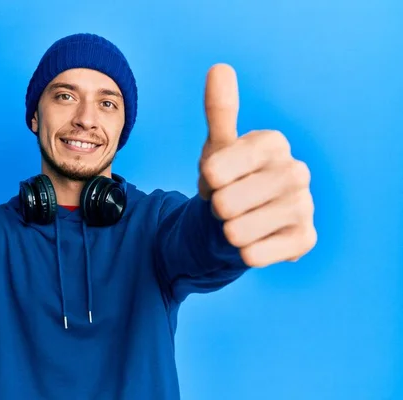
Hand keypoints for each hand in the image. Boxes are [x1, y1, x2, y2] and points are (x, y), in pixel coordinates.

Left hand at [198, 64, 316, 267]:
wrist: (242, 221)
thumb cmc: (228, 181)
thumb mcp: (218, 147)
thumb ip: (220, 110)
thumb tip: (219, 68)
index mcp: (272, 143)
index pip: (213, 171)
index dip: (205, 183)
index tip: (216, 180)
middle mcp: (296, 170)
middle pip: (224, 203)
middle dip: (216, 209)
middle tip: (228, 204)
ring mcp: (304, 206)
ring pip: (237, 232)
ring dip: (227, 232)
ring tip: (239, 222)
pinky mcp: (305, 239)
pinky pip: (254, 255)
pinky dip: (243, 253)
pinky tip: (254, 241)